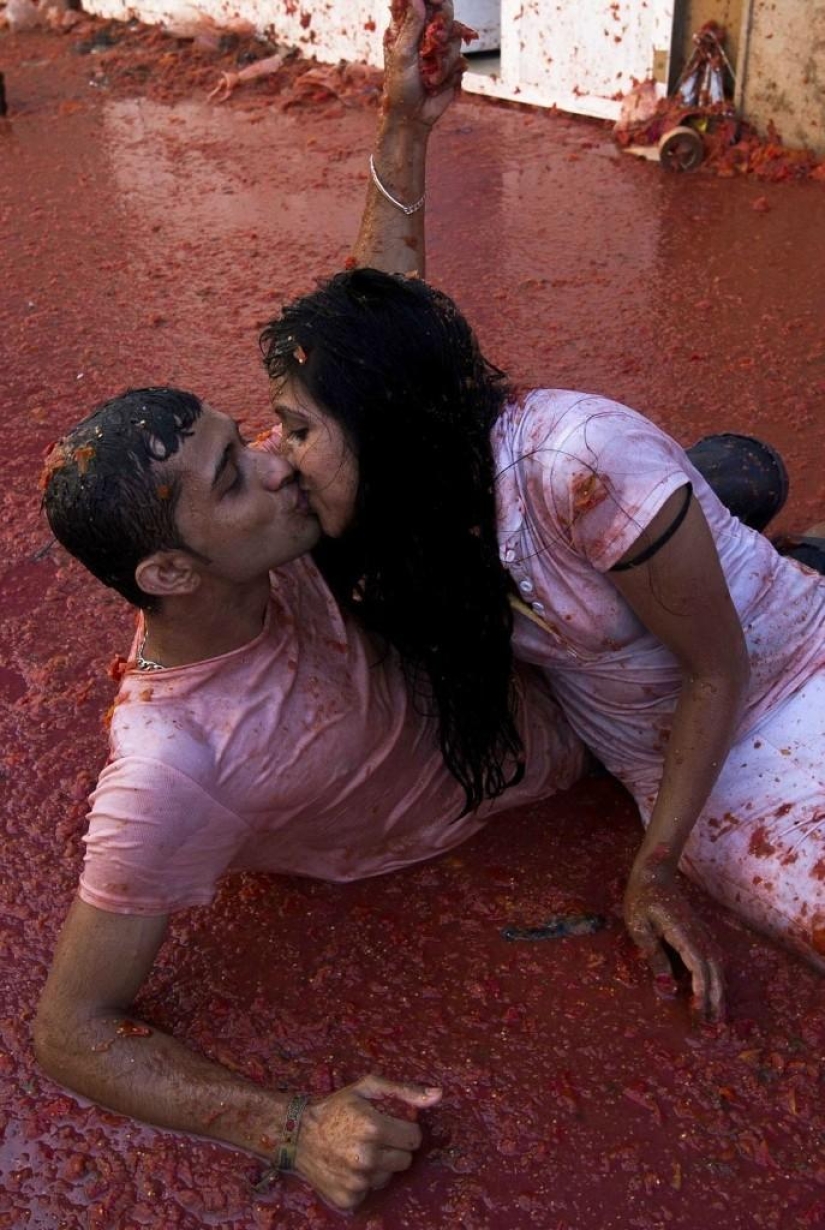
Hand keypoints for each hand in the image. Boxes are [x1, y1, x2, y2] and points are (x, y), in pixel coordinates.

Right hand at [295, 1074, 441, 1210]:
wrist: (296, 1135)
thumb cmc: (336, 1108)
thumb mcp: (367, 1089)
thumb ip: (404, 1091)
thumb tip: (438, 1095)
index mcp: (374, 1128)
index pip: (415, 1138)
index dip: (404, 1130)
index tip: (390, 1125)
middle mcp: (367, 1158)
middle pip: (405, 1161)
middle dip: (394, 1148)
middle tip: (374, 1138)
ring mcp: (357, 1182)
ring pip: (388, 1178)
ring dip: (379, 1166)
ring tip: (359, 1151)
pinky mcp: (348, 1199)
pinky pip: (370, 1192)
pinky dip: (363, 1182)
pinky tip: (348, 1167)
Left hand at [383, 0, 465, 128]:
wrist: (413, 117)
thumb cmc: (400, 87)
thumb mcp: (402, 55)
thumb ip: (411, 26)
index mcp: (407, 28)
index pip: (420, 3)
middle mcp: (425, 35)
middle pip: (445, 11)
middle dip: (444, 24)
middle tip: (437, 40)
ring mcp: (440, 49)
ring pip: (455, 36)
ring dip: (445, 59)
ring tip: (431, 77)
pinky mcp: (452, 64)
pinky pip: (460, 58)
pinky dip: (450, 72)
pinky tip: (437, 84)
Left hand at [623, 860, 724, 1021]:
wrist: (654, 874)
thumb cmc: (642, 898)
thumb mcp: (639, 926)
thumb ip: (654, 955)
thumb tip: (666, 987)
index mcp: (683, 933)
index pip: (699, 967)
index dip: (702, 992)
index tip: (700, 1013)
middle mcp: (698, 935)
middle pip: (713, 971)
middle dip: (715, 999)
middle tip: (714, 1027)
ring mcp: (702, 933)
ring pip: (717, 966)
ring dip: (719, 991)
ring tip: (718, 1016)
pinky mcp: (700, 933)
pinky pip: (713, 959)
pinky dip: (716, 978)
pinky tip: (715, 991)